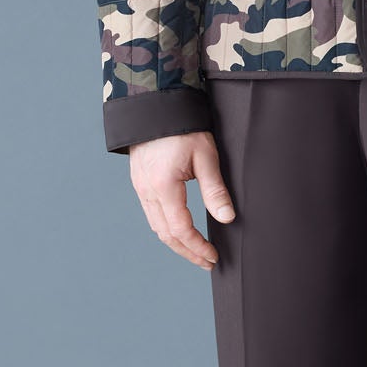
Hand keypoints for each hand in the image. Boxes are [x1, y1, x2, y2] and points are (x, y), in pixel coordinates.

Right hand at [127, 129, 235, 268]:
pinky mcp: (140, 182)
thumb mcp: (205, 156)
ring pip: (157, 226)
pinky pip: (151, 214)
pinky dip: (167, 228)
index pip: (181, 229)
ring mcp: (141, 187)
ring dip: (176, 243)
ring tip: (196, 251)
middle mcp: (147, 191)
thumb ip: (215, 190)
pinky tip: (180, 230)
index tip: (213, 256)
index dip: (197, 247)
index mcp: (163, 186)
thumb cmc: (183, 126)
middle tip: (207, 262)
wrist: (156, 104)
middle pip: (166, 234)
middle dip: (187, 252)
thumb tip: (227, 218)